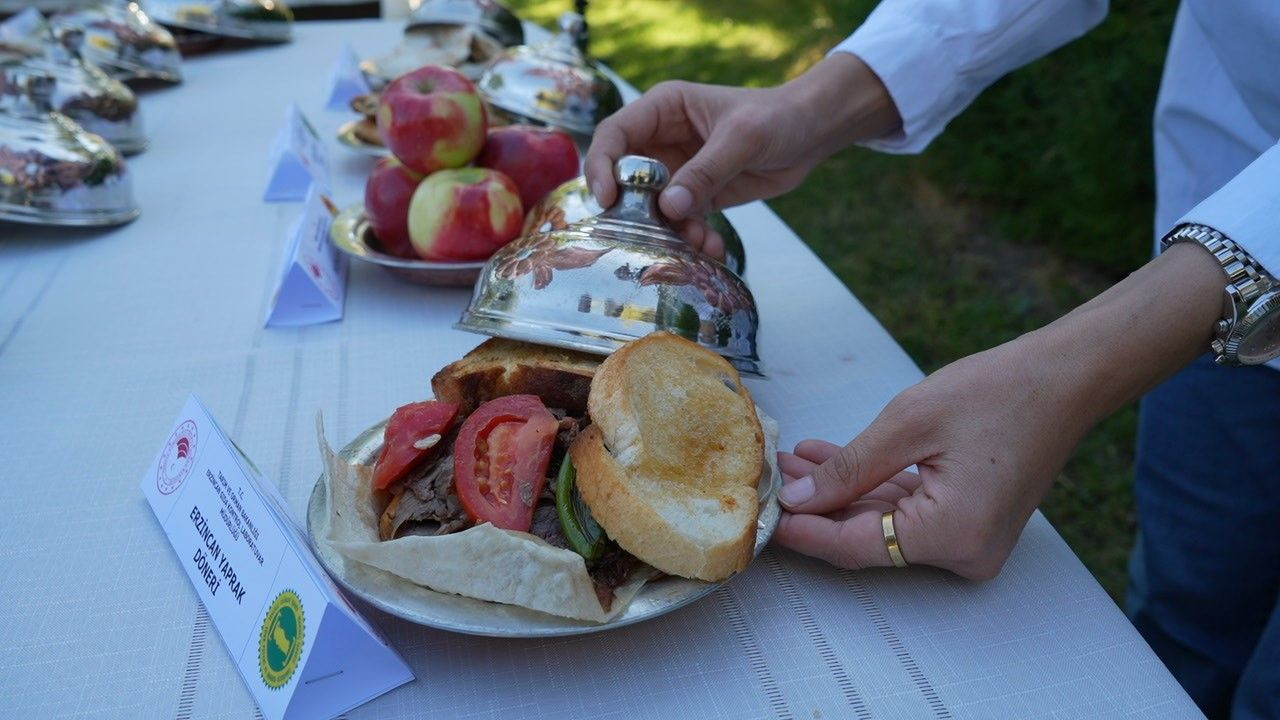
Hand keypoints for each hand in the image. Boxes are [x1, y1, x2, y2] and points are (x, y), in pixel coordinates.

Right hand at [585, 53, 900, 226]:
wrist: (812, 133)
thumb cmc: (777, 117)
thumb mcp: (743, 139)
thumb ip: (706, 172)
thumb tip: (668, 207)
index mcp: (663, 109)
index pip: (615, 135)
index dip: (602, 166)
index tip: (606, 199)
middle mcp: (662, 140)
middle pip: (625, 178)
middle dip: (633, 210)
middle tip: (644, 236)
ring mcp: (678, 171)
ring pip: (652, 208)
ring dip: (667, 232)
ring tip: (695, 244)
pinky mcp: (696, 196)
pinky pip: (681, 222)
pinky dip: (692, 238)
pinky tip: (712, 247)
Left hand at [776, 339, 1087, 579]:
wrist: (1065, 378)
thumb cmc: (1000, 392)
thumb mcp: (908, 423)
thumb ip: (849, 469)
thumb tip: (801, 499)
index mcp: (952, 536)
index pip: (854, 546)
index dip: (804, 531)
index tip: (762, 516)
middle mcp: (965, 554)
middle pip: (867, 539)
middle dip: (817, 504)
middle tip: (772, 475)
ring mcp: (971, 542)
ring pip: (884, 525)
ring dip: (840, 492)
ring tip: (793, 462)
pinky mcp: (971, 523)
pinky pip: (909, 513)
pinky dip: (872, 488)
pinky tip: (830, 461)